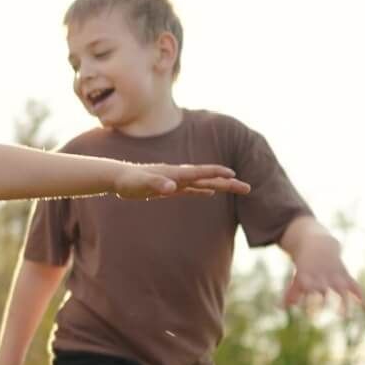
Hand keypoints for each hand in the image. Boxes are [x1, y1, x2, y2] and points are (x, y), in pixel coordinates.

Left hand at [114, 163, 251, 199]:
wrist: (117, 178)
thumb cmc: (129, 181)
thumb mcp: (142, 183)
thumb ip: (157, 184)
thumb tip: (171, 187)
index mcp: (176, 173)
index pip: (202, 173)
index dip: (218, 174)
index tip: (235, 176)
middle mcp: (179, 176)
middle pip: (208, 178)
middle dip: (228, 183)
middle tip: (247, 188)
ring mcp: (175, 181)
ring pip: (202, 183)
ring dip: (219, 185)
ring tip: (236, 187)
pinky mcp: (169, 188)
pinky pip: (190, 190)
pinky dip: (201, 190)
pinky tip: (209, 192)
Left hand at [284, 238, 364, 312]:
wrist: (319, 244)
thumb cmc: (306, 265)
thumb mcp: (298, 276)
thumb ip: (292, 292)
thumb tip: (282, 307)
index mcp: (307, 277)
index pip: (307, 290)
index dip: (307, 301)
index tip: (307, 314)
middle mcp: (321, 276)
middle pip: (322, 292)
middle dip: (321, 304)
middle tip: (317, 317)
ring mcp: (334, 275)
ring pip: (341, 289)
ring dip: (343, 303)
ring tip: (344, 316)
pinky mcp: (344, 274)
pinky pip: (353, 283)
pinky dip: (358, 293)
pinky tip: (363, 304)